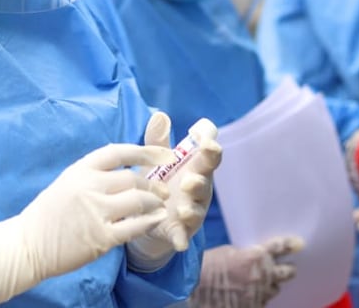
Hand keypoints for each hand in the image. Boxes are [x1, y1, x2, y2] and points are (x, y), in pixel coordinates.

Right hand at [0, 141, 173, 305]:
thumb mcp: (67, 182)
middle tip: (164, 190)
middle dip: (153, 184)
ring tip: (161, 206)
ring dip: (155, 203)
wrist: (27, 245)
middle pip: (133, 178)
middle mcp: (89, 187)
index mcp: (80, 170)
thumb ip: (93, 174)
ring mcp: (95, 212)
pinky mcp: (101, 237)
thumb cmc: (48, 214)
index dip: (145, 151)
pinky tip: (157, 221)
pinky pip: (134, 227)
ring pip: (138, 201)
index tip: (163, 154)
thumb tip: (125, 166)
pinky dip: (150, 222)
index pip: (118, 151)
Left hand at [127, 113, 222, 270]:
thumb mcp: (157, 161)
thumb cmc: (160, 181)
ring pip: (196, 208)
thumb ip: (159, 141)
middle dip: (202, 176)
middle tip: (191, 176)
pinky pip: (183, 235)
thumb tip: (160, 115)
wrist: (148, 216)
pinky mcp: (180, 230)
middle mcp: (199, 187)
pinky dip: (181, 238)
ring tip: (182, 206)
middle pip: (206, 178)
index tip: (205, 139)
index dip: (210, 145)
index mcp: (195, 165)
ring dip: (191, 207)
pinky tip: (180, 242)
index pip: (209, 152)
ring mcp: (192, 210)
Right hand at [191, 238, 303, 307]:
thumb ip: (248, 255)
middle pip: (288, 272)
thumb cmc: (209, 266)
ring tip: (259, 284)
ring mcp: (259, 294)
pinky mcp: (254, 307)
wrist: (195, 286)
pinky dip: (258, 299)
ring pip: (275, 289)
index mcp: (256, 256)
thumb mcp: (230, 252)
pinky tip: (249, 296)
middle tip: (288, 269)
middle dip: (288, 270)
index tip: (299, 244)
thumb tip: (257, 257)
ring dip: (270, 285)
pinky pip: (263, 303)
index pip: (280, 248)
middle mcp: (262, 275)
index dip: (291, 245)